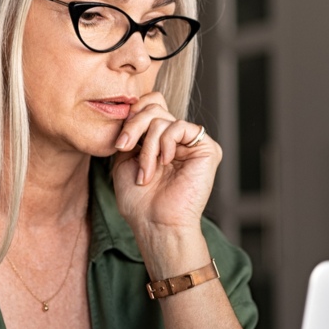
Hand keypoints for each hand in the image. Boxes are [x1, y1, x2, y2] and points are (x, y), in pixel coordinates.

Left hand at [110, 91, 220, 240]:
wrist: (155, 223)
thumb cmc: (139, 200)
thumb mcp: (124, 158)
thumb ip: (132, 130)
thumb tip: (133, 106)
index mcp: (160, 139)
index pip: (151, 104)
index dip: (134, 113)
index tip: (120, 140)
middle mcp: (178, 138)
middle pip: (154, 107)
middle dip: (134, 126)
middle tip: (123, 148)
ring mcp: (192, 143)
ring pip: (163, 119)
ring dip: (148, 147)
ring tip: (145, 172)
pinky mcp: (207, 148)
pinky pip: (180, 127)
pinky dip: (166, 143)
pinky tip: (165, 163)